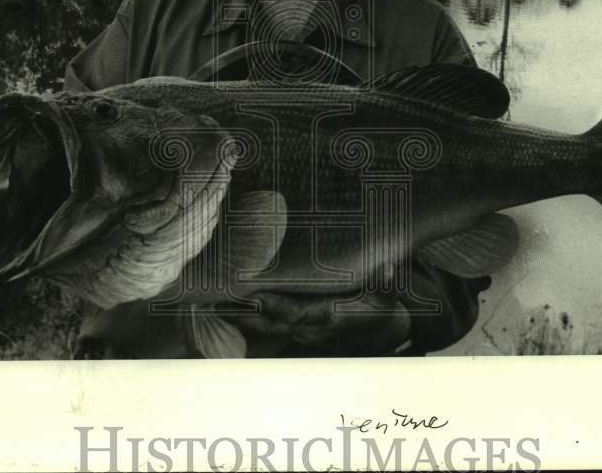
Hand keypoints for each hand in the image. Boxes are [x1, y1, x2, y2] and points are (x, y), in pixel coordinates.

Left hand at [220, 290, 412, 355]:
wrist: (382, 332)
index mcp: (331, 317)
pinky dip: (245, 319)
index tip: (254, 296)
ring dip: (238, 317)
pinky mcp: (296, 330)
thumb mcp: (388, 295)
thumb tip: (390, 270)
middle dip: (245, 313)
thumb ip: (388, 283)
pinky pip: (266, 328)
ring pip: (264, 329)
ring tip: (210, 300)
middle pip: (272, 324)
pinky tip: (222, 308)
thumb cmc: (380, 308)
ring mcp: (301, 332)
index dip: (277, 307)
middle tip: (217, 296)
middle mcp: (311, 328)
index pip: (299, 313)